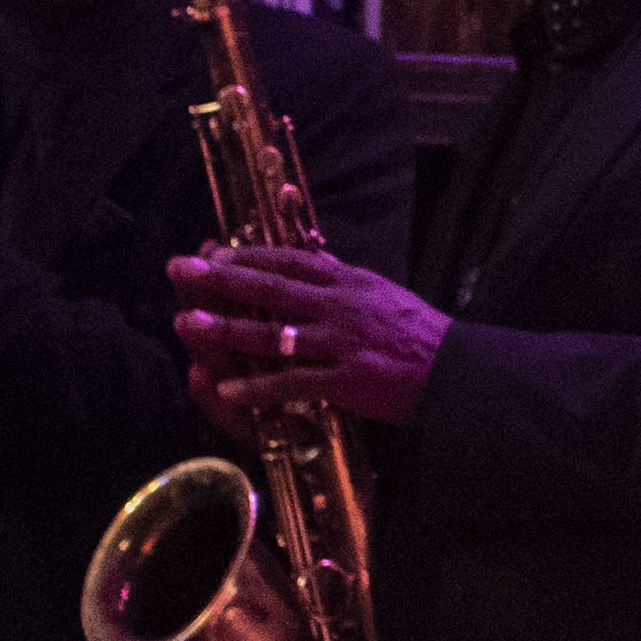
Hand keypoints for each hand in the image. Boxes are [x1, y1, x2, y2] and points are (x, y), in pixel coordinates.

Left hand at [171, 240, 451, 428]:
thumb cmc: (421, 334)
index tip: (213, 251)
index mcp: (350, 282)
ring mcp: (342, 344)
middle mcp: (341, 307)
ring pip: (273, 333)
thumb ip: (345, 278)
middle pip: (270, 287)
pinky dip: (259, 386)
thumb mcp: (384, 293)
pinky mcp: (347, 381)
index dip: (247, 254)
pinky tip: (227, 388)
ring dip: (226, 328)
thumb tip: (316, 258)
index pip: (289, 259)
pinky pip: (293, 383)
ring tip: (186, 323)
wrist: (459, 373)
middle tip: (181, 268)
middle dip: (220, 278)